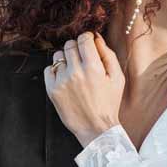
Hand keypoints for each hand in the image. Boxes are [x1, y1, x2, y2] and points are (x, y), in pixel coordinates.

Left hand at [44, 32, 124, 147]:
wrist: (96, 128)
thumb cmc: (109, 103)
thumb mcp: (117, 78)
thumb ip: (108, 55)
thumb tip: (96, 38)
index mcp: (93, 67)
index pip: (83, 39)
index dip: (87, 37)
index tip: (88, 42)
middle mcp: (76, 72)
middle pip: (70, 45)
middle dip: (77, 47)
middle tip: (83, 58)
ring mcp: (62, 81)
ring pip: (58, 55)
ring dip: (66, 58)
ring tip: (74, 69)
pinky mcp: (52, 90)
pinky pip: (48, 69)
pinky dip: (56, 70)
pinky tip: (65, 78)